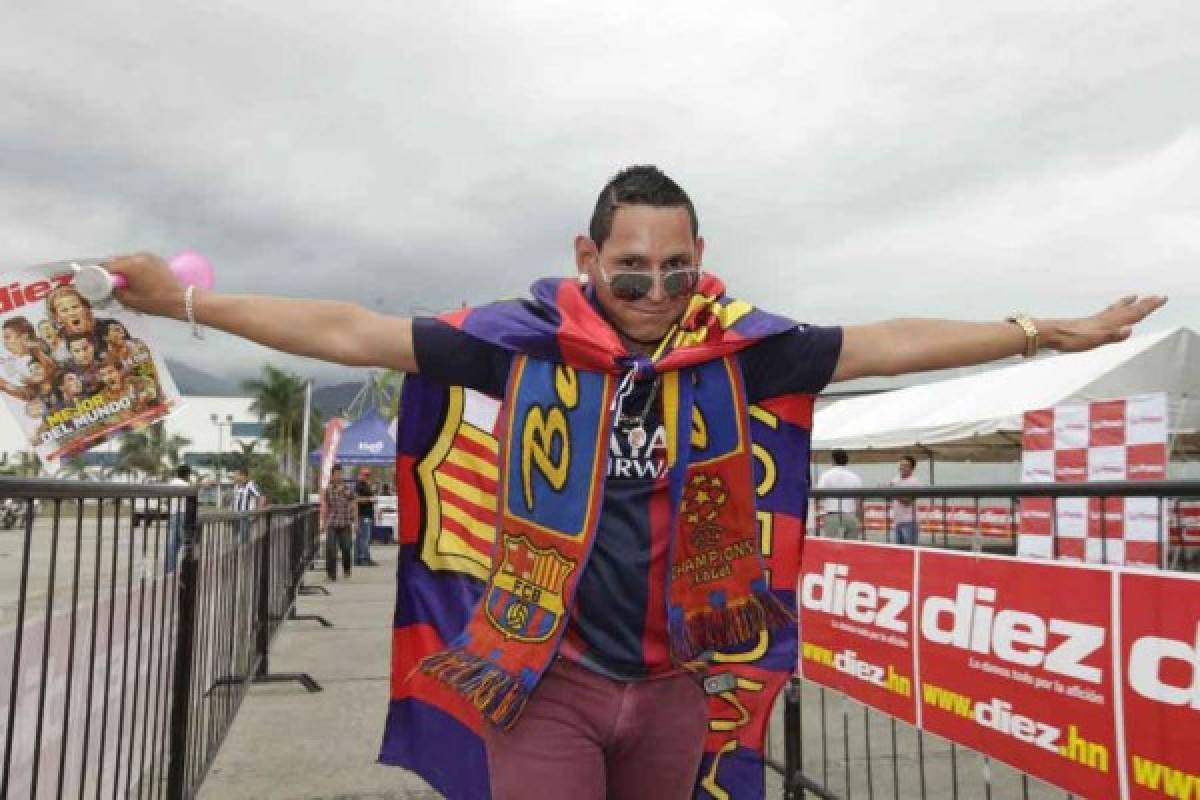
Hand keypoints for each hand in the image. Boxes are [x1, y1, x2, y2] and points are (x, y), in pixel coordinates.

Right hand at [107, 253, 187, 319]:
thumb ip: (115, 290)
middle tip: (111, 282)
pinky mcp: (156, 258)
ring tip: (124, 280)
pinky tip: (136, 276)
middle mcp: (138, 255)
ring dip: (123, 267)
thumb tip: (109, 285)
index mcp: (130, 265)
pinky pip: (139, 260)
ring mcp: (148, 255)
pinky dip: (134, 266)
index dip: (100, 273)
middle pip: (117, 260)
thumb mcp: (130, 300)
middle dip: (112, 270)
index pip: (107, 265)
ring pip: (128, 259)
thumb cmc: (155, 302)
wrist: (181, 299)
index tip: (98, 281)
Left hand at [1040, 295, 1167, 352]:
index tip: (1161, 298)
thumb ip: (1112, 336)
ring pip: (1116, 310)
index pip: (1132, 314)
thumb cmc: (1069, 339)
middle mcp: (1103, 320)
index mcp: (1108, 324)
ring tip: (1134, 297)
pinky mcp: (1086, 324)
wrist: (1048, 333)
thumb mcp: (1093, 340)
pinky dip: (1113, 309)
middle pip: (1127, 310)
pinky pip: (1105, 314)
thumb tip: (1130, 329)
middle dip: (1143, 304)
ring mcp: (1095, 321)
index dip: (1147, 307)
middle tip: (1157, 296)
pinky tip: (1109, 312)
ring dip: (1128, 304)